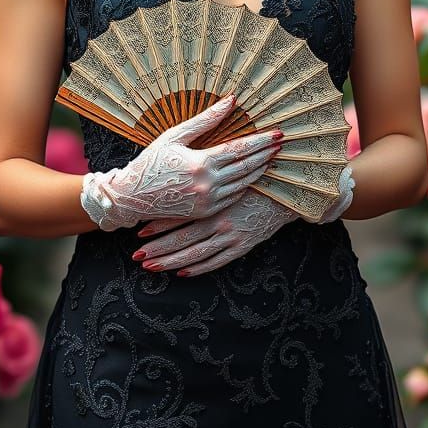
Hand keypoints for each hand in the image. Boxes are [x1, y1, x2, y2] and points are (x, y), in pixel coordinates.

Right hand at [80, 94, 282, 231]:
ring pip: (244, 183)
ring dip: (260, 170)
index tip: (277, 133)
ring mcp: (208, 201)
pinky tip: (253, 176)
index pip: (239, 150)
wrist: (133, 196)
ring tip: (272, 158)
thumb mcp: (175, 135)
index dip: (260, 141)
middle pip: (247, 167)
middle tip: (282, 144)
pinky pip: (233, 197)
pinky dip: (246, 185)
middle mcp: (208, 184)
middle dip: (266, 154)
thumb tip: (231, 100)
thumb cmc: (152, 161)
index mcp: (201, 163)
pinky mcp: (206, 212)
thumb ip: (205, 120)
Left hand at [133, 166, 355, 276]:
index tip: (140, 229)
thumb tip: (187, 154)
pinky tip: (182, 272)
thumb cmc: (257, 171)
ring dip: (171, 262)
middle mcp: (221, 220)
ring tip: (150, 266)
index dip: (160, 223)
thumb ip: (207, 157)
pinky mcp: (243, 246)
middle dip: (159, 248)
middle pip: (183, 239)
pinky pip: (216, 261)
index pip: (182, 213)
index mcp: (215, 198)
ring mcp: (232, 236)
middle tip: (137, 256)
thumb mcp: (229, 161)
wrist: (290, 190)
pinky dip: (198, 268)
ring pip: (196, 254)